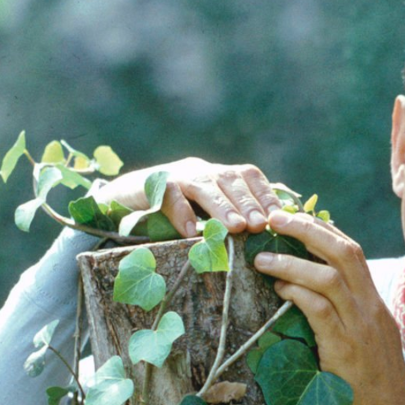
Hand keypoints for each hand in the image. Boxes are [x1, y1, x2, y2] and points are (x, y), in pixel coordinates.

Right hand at [95, 157, 281, 237]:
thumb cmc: (171, 211)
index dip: (266, 194)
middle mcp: (200, 170)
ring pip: (203, 186)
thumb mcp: (203, 211)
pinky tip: (189, 232)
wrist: (124, 198)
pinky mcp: (150, 185)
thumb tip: (266, 235)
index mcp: (217, 174)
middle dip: (248, 202)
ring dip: (222, 206)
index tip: (280, 216)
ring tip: (236, 227)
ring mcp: (176, 175)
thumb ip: (230, 217)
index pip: (249, 176)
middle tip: (261, 225)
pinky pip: (167, 196)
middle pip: (229, 180)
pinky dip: (179, 213)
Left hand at [253, 210, 404, 404]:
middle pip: (344, 251)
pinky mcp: (346, 349)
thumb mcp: (366, 335)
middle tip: (274, 218)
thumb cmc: (371, 379)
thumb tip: (311, 287)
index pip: (351, 250)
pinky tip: (279, 288)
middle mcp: (370, 306)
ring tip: (262, 258)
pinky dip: (299, 293)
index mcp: (374, 300)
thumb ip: (347, 310)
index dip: (321, 228)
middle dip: (307, 229)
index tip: (293, 216)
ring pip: (330, 277)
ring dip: (293, 261)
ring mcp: (361, 326)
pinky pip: (321, 311)